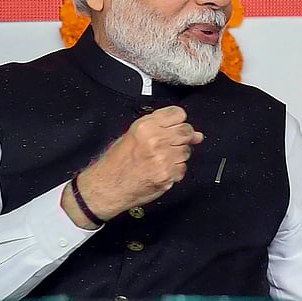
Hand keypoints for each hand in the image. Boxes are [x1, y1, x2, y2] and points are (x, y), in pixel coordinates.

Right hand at [62, 106, 203, 226]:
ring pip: (186, 151)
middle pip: (186, 131)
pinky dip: (175, 170)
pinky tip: (161, 170)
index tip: (176, 127)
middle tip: (173, 144)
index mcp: (145, 126)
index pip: (178, 113)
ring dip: (178, 155)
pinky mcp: (167, 174)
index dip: (179, 121)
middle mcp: (155, 140)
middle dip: (184, 137)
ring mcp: (162, 158)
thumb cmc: (117, 163)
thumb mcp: (133, 135)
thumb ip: (160, 128)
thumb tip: (194, 132)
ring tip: (161, 159)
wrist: (107, 187)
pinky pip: (182, 168)